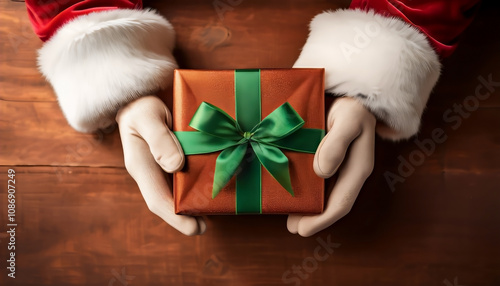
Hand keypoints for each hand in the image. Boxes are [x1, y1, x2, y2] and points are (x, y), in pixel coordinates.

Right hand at [116, 96, 205, 235]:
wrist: (140, 94)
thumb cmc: (141, 104)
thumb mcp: (146, 116)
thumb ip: (159, 139)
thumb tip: (175, 166)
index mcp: (141, 166)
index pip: (157, 200)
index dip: (176, 218)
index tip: (196, 228)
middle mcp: (152, 172)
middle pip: (169, 202)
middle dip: (188, 216)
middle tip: (207, 224)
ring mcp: (163, 167)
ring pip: (178, 192)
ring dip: (195, 203)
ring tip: (215, 209)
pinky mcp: (174, 159)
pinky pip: (186, 177)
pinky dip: (199, 184)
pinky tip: (214, 185)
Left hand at [287, 97, 375, 236]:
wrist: (348, 92)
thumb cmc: (351, 105)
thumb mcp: (349, 119)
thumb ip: (337, 143)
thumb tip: (322, 171)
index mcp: (358, 168)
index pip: (341, 203)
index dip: (322, 219)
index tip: (302, 229)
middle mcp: (347, 172)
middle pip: (330, 203)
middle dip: (312, 218)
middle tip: (291, 227)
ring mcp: (337, 167)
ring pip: (322, 195)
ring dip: (306, 207)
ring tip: (287, 215)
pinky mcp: (325, 159)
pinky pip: (315, 180)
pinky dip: (303, 190)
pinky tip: (289, 191)